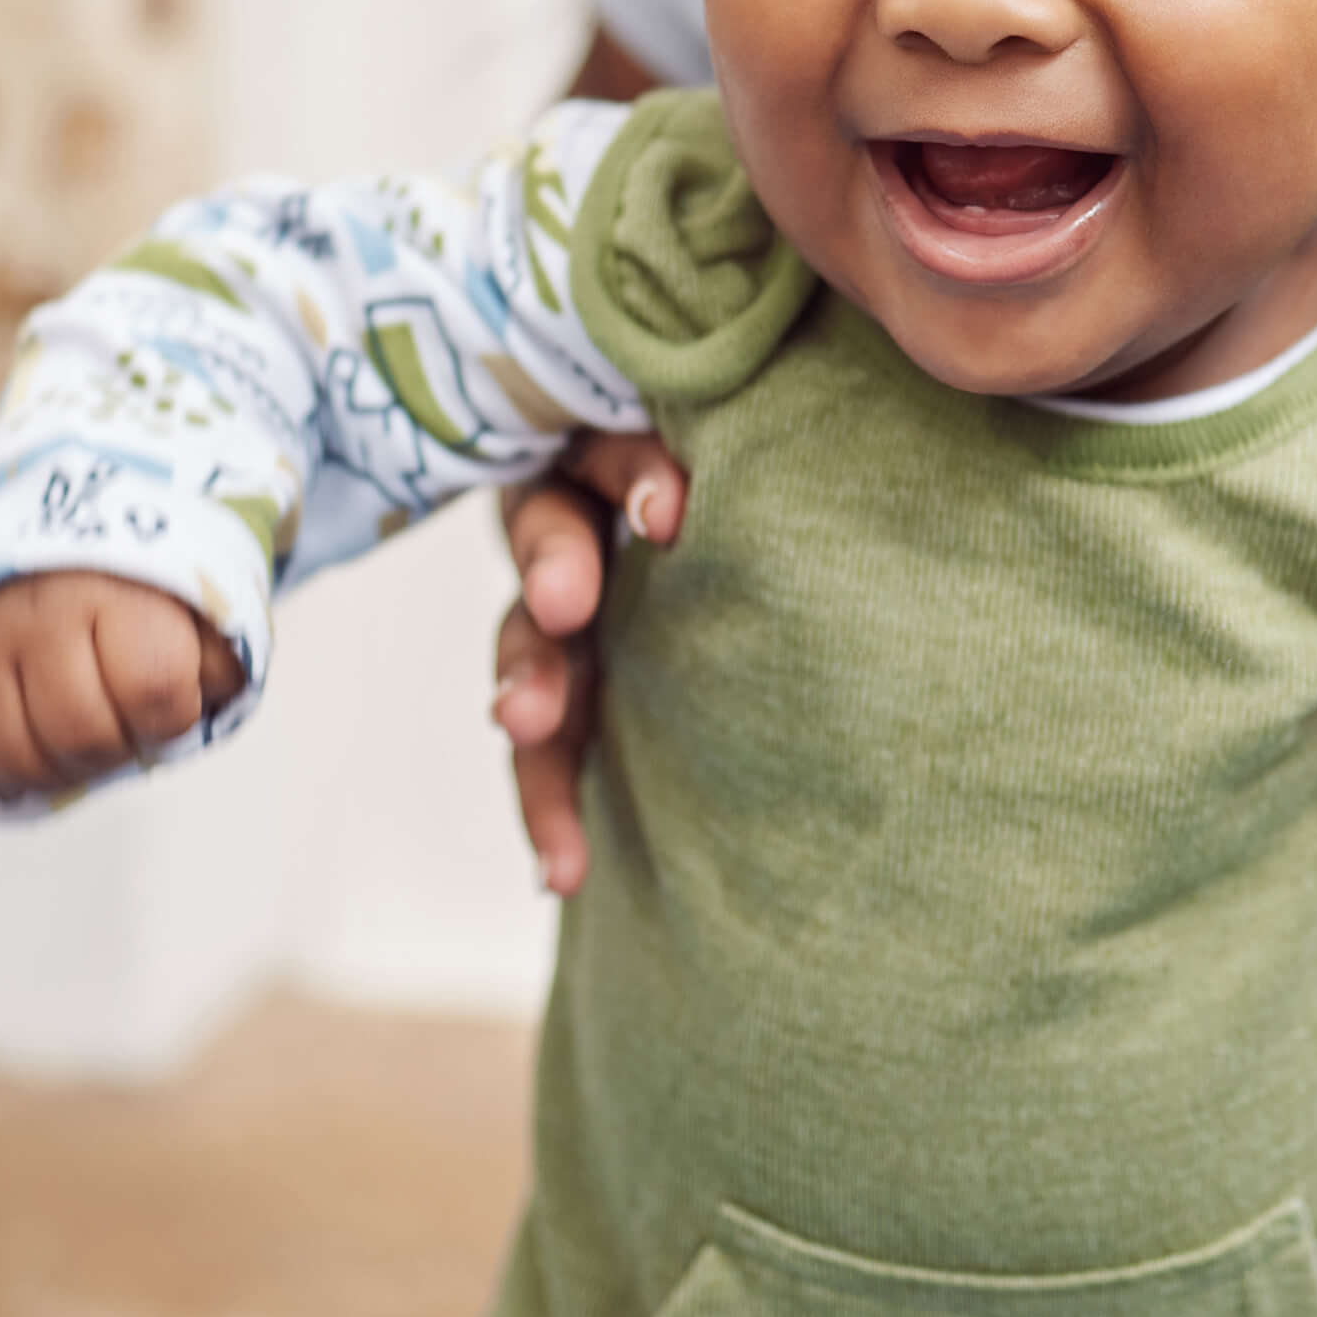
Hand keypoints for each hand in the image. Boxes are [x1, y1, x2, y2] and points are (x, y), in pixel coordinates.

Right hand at [0, 570, 242, 798]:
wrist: (60, 556)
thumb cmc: (143, 597)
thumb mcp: (200, 611)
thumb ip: (218, 659)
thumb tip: (210, 699)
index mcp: (114, 594)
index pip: (151, 687)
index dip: (172, 718)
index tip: (174, 705)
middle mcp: (37, 617)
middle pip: (79, 732)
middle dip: (117, 749)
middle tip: (127, 731)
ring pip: (18, 757)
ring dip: (63, 770)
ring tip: (87, 743)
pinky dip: (8, 773)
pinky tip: (41, 747)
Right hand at [491, 430, 684, 894]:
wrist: (699, 541)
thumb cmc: (720, 483)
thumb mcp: (706, 457)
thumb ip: (720, 462)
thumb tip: (794, 445)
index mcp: (602, 454)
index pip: (613, 453)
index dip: (636, 476)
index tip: (672, 516)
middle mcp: (566, 525)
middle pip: (546, 539)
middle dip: (552, 571)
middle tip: (564, 606)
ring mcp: (558, 613)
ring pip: (530, 646)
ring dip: (529, 690)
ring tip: (522, 724)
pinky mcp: (568, 687)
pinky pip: (547, 748)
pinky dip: (552, 806)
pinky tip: (562, 871)